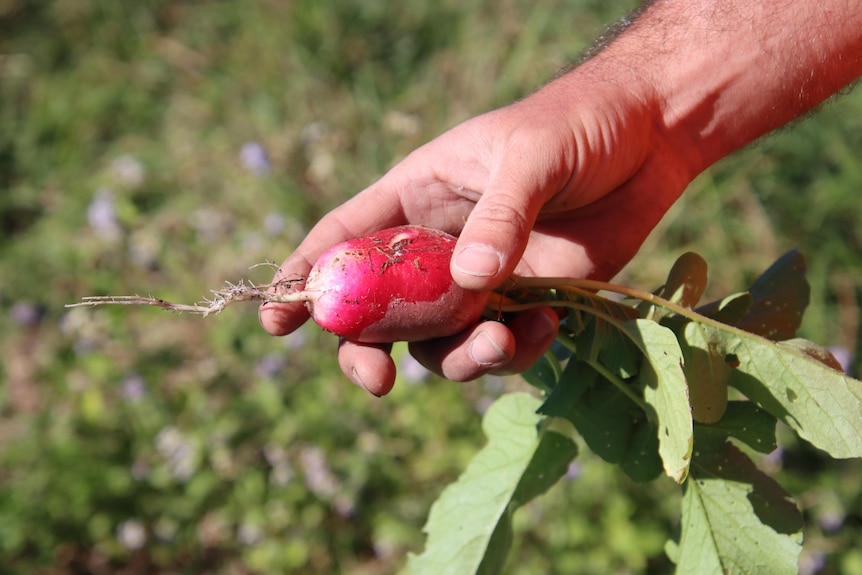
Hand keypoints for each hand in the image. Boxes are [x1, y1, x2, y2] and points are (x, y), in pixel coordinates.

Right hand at [259, 65, 692, 395]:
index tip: (275, 323)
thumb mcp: (533, 154)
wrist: (652, 136)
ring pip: (439, 343)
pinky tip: (549, 328)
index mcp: (416, 195)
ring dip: (460, 358)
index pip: (344, 238)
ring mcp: (479, 281)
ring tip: (499, 340)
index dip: (306, 279)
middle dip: (367, 351)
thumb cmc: (579, 122)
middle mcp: (436, 245)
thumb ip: (501, 215)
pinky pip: (500, 348)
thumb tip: (470, 284)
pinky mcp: (525, 304)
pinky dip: (515, 354)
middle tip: (377, 382)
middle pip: (378, 310)